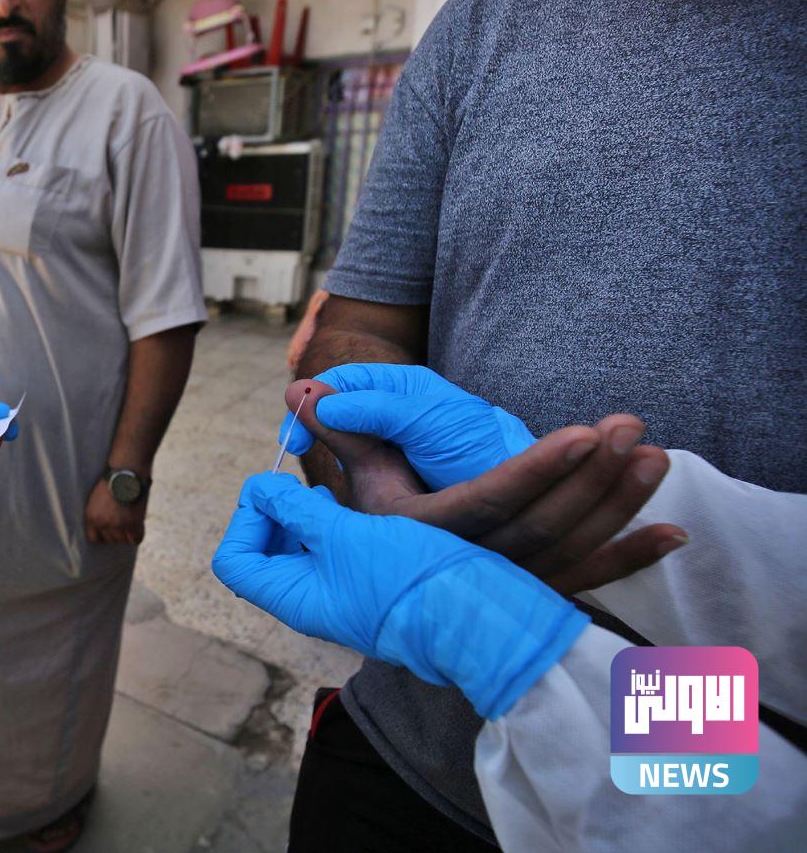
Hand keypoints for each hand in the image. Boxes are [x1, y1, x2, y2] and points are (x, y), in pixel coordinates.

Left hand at [84, 479, 145, 544]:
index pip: (94, 538)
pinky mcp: (132, 524)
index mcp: (91, 517)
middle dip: (117, 532)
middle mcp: (102, 523)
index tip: (109, 531)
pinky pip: (136, 539)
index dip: (103, 535)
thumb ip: (102, 514)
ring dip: (128, 532)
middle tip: (124, 520)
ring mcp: (118, 525)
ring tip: (131, 519)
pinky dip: (138, 534)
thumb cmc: (114, 481)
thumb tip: (110, 529)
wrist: (127, 471)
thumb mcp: (99, 498)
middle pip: (110, 540)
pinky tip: (138, 525)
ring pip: (123, 540)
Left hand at [212, 474, 587, 718]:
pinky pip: (327, 554)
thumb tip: (261, 490)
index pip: (234, 560)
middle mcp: (309, 601)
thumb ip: (297, 511)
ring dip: (300, 517)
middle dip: (270, 515)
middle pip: (260, 554)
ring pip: (296, 550)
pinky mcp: (363, 585)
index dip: (244, 519)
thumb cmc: (407, 579)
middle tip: (296, 490)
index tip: (272, 491)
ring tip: (327, 496)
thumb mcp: (344, 534)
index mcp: (293, 597)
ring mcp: (337, 595)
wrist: (474, 613)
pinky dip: (327, 526)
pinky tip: (350, 509)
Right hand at [286, 374, 685, 593]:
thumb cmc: (375, 512)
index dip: (537, 470)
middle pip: (544, 526)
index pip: (489, 501)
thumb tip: (304, 392)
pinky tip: (675, 533)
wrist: (386, 579)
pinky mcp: (534, 587)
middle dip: (594, 480)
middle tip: (632, 433)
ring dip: (618, 505)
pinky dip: (630, 557)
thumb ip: (341, 428)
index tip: (581, 434)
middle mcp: (472, 564)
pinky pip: (587, 576)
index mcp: (429, 535)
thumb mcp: (358, 474)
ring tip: (655, 456)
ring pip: (572, 548)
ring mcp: (507, 582)